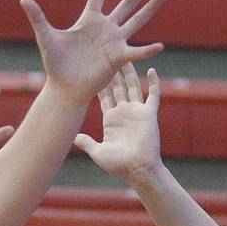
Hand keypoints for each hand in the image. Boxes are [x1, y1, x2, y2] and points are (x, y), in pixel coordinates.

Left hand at [20, 0, 166, 106]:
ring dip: (150, 9)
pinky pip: (135, 53)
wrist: (63, 87)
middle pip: (125, 4)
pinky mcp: (118, 58)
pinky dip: (147, 50)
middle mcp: (105, 28)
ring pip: (136, 21)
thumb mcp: (46, 37)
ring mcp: (114, 42)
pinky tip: (160, 46)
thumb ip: (38, 17)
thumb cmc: (55, 64)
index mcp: (88, 20)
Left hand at [73, 64, 160, 181]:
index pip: (104, 97)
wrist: (138, 169)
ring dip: (130, 72)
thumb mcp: (97, 152)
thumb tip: (72, 137)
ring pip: (133, 86)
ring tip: (126, 56)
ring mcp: (137, 112)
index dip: (99, 84)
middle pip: (118, 88)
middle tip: (107, 55)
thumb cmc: (118, 164)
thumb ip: (86, 142)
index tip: (91, 70)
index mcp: (111, 119)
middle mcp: (124, 112)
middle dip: (113, 73)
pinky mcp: (149, 114)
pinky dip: (153, 82)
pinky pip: (153, 94)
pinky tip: (151, 69)